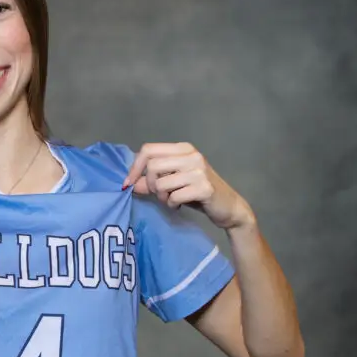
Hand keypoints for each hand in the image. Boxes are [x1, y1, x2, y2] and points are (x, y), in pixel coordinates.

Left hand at [121, 142, 252, 229]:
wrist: (228, 207)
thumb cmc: (198, 193)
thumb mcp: (174, 184)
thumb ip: (153, 181)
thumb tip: (130, 183)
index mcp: (183, 149)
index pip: (148, 149)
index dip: (134, 168)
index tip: (128, 184)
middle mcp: (191, 155)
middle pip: (152, 166)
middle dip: (151, 185)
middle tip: (161, 195)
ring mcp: (199, 170)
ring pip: (161, 183)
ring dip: (162, 197)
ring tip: (172, 200)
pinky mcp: (204, 187)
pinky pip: (174, 197)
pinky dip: (172, 205)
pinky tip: (180, 206)